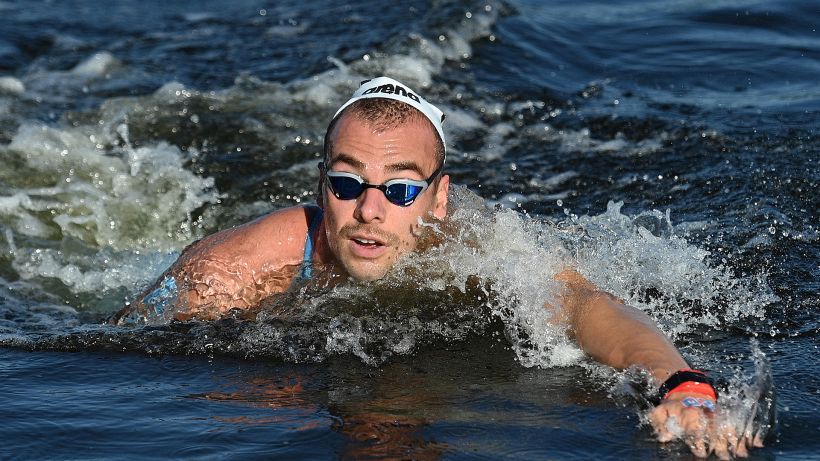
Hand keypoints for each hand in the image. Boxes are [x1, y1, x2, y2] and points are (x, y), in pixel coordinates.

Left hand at [649, 392, 763, 458]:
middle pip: (715, 431)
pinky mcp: (725, 412)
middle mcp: (706, 413)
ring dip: (736, 441)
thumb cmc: (673, 404)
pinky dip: (750, 431)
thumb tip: (664, 438)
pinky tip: (757, 442)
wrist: (686, 386)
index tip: (701, 453)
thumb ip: (660, 424)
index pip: (695, 430)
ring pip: (729, 427)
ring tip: (742, 453)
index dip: (697, 443)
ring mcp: (717, 413)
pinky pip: (739, 421)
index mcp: (689, 413)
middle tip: (723, 457)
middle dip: (720, 446)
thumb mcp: (660, 411)